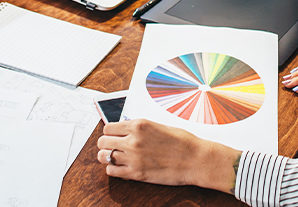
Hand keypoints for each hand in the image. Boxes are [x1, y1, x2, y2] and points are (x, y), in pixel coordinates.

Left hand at [97, 119, 240, 192]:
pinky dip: (113, 170)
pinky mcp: (136, 173)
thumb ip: (139, 128)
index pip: (108, 127)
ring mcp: (133, 157)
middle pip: (103, 142)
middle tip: (110, 147)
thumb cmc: (182, 142)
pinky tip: (121, 168)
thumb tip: (125, 130)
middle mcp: (133, 140)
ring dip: (106, 157)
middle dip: (105, 144)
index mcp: (139, 125)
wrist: (195, 159)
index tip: (112, 136)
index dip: (109, 132)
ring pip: (104, 156)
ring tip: (113, 158)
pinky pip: (112, 171)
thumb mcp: (158, 126)